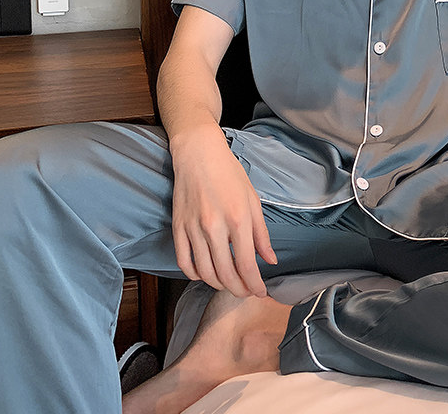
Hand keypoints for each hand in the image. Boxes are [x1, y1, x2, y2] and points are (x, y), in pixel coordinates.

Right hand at [170, 124, 276, 297]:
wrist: (199, 154)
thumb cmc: (229, 174)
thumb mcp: (253, 200)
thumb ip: (261, 233)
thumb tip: (269, 260)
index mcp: (238, 219)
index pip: (247, 265)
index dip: (254, 285)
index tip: (260, 292)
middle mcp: (214, 227)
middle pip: (225, 274)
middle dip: (238, 289)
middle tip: (245, 292)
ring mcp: (193, 228)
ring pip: (204, 272)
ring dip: (218, 284)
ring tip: (229, 284)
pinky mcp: (178, 227)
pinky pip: (184, 262)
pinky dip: (194, 275)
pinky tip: (206, 274)